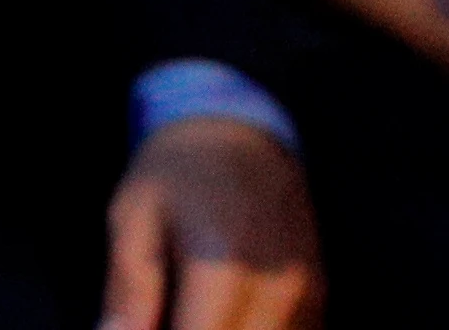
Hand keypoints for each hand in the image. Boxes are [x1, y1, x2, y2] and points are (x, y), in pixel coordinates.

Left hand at [97, 113, 312, 329]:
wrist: (242, 137)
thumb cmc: (177, 175)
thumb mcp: (133, 217)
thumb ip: (129, 287)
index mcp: (223, 262)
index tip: (142, 324)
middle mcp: (278, 285)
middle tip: (161, 314)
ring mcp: (308, 295)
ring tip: (189, 306)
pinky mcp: (319, 299)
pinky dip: (249, 329)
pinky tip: (218, 312)